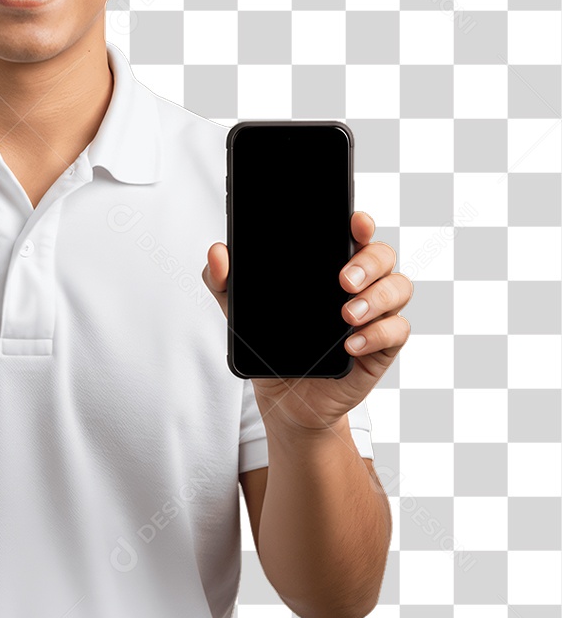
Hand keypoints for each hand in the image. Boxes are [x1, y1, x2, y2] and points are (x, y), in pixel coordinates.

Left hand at [201, 211, 411, 434]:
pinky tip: (351, 343)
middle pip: (382, 254)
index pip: (353, 232)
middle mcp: (358, 283)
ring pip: (399, 287)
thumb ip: (223, 279)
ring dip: (376, 298)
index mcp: (328, 263)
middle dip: (368, 262)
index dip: (360, 222)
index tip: (355, 221)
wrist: (284, 397)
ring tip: (346, 315)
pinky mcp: (381, 345)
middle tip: (342, 280)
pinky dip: (377, 334)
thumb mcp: (239, 309)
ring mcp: (374, 313)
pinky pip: (398, 330)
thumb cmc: (270, 343)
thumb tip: (217, 252)